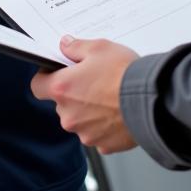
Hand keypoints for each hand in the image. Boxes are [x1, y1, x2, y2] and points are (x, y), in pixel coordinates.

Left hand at [31, 36, 138, 153]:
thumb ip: (76, 47)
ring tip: (110, 96)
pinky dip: (104, 124)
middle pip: (62, 103)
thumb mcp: (100, 47)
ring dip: (89, 110)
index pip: (38, 86)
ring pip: (80, 119)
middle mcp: (69, 115)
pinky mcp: (103, 145)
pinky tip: (118, 111)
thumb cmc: (126, 74)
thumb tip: (66, 46)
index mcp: (63, 89)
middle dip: (74, 93)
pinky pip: (98, 133)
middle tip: (93, 80)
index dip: (46, 77)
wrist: (152, 101)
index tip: (57, 72)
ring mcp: (85, 133)